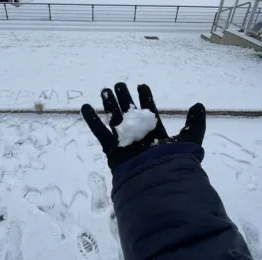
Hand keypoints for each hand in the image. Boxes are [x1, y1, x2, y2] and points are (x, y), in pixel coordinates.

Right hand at [81, 82, 205, 172]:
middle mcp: (138, 136)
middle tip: (119, 84)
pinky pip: (100, 133)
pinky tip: (85, 106)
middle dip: (124, 99)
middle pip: (129, 113)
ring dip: (109, 105)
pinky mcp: (111, 149)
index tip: (141, 85)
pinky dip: (92, 120)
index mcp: (155, 133)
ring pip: (114, 120)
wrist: (157, 180)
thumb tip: (199, 105)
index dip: (146, 99)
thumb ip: (195, 122)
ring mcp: (124, 142)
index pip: (149, 112)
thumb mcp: (190, 139)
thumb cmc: (174, 161)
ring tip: (105, 90)